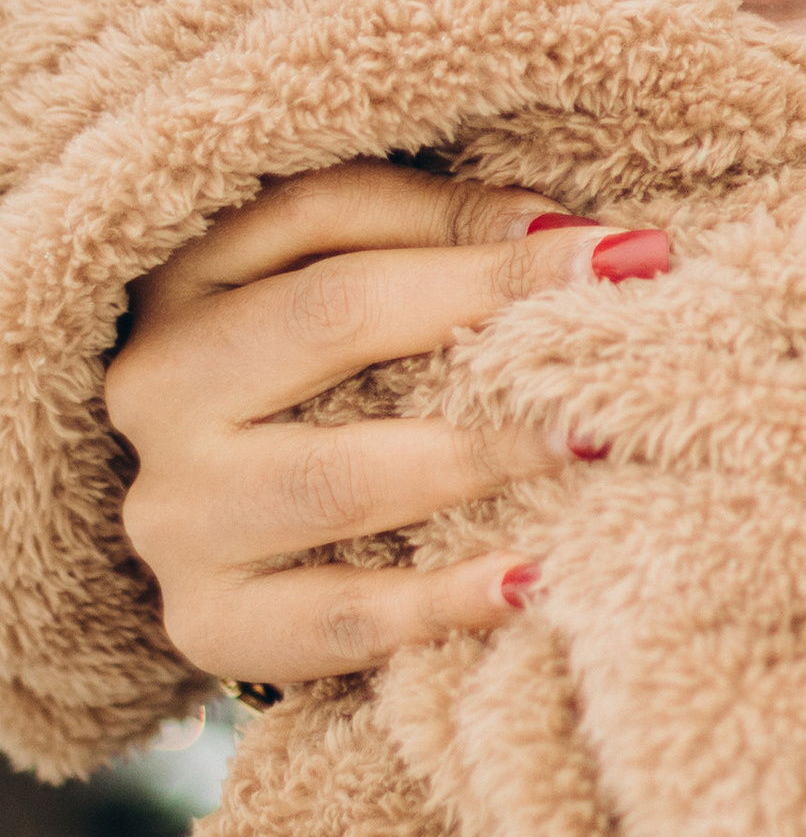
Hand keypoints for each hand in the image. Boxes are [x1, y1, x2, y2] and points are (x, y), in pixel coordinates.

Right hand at [107, 165, 661, 688]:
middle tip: (613, 326)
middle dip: (479, 310)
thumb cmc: (311, 374)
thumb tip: (572, 240)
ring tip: (585, 442)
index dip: (468, 225)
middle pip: (329, 320)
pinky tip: (526, 583)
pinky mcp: (206, 619)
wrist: (220, 526)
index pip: (324, 216)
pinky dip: (432, 607)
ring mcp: (176, 513)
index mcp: (185, 277)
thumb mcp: (333, 274)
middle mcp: (158, 387)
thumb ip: (435, 232)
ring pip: (333, 478)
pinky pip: (331, 620)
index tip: (617, 248)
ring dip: (472, 458)